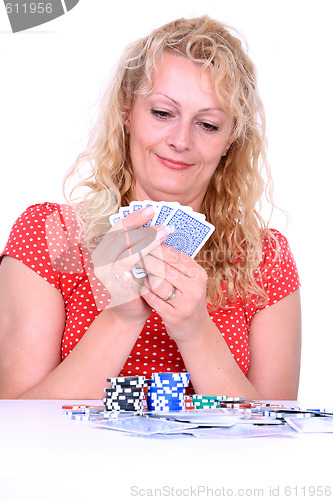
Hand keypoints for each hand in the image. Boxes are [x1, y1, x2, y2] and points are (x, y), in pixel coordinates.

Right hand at [90, 207, 171, 323]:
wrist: (130, 313)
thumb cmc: (139, 284)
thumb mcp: (142, 261)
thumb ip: (145, 245)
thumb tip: (163, 224)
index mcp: (108, 249)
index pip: (119, 228)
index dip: (134, 217)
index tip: (153, 209)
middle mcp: (102, 258)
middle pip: (120, 236)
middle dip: (144, 229)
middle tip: (165, 225)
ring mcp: (104, 273)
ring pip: (124, 252)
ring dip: (145, 243)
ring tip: (164, 237)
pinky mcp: (111, 286)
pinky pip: (125, 271)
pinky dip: (139, 261)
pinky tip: (154, 256)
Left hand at [139, 243, 209, 343]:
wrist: (195, 329)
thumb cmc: (187, 298)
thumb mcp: (189, 280)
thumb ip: (177, 263)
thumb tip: (156, 240)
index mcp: (199, 275)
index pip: (175, 256)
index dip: (156, 247)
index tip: (142, 242)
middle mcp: (195, 288)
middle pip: (164, 268)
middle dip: (146, 260)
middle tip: (131, 254)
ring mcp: (185, 304)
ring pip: (158, 283)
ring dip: (145, 277)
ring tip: (137, 271)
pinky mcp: (174, 317)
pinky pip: (153, 300)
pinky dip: (144, 291)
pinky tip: (140, 288)